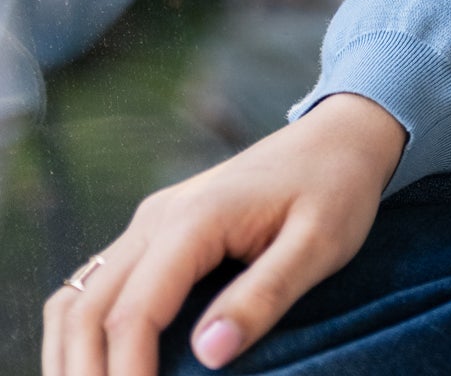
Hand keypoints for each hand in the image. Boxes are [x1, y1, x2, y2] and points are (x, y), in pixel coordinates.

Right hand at [41, 92, 406, 375]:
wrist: (341, 136)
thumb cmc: (338, 187)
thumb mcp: (321, 243)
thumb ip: (265, 294)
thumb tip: (211, 353)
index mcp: (195, 219)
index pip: (134, 313)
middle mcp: (157, 217)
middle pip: (86, 311)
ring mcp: (150, 221)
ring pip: (75, 298)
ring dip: (70, 359)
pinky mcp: (154, 231)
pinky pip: (94, 286)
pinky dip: (81, 334)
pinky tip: (97, 369)